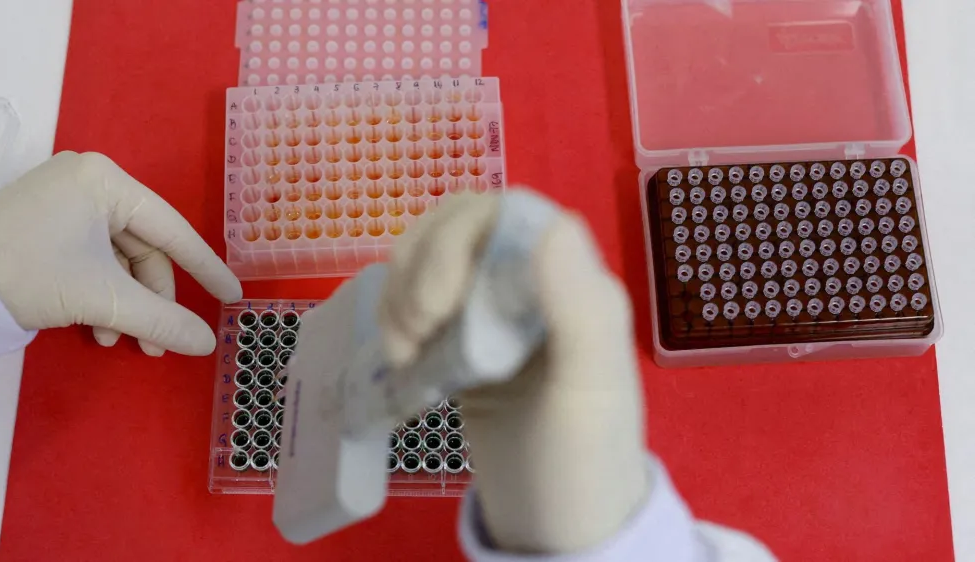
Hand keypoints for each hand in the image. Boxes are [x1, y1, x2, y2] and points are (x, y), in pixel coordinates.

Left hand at [0, 152, 241, 355]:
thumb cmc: (28, 272)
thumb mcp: (102, 298)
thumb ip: (163, 320)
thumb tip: (208, 344)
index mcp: (106, 181)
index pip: (172, 229)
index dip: (206, 268)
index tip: (232, 296)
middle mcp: (89, 181)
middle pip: (144, 249)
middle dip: (151, 300)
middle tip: (160, 343)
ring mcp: (65, 200)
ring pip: (119, 260)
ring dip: (125, 304)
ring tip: (117, 341)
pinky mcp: (46, 221)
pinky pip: (92, 258)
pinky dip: (100, 294)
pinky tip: (96, 327)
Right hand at [378, 190, 647, 553]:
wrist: (555, 528)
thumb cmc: (582, 460)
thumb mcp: (589, 387)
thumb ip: (580, 306)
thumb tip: (555, 222)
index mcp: (573, 281)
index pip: (505, 215)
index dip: (457, 239)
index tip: (438, 304)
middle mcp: (533, 286)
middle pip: (459, 229)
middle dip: (421, 267)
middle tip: (416, 333)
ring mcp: (494, 315)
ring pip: (431, 261)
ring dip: (403, 294)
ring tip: (405, 353)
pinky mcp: (464, 345)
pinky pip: (419, 303)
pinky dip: (398, 320)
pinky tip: (403, 360)